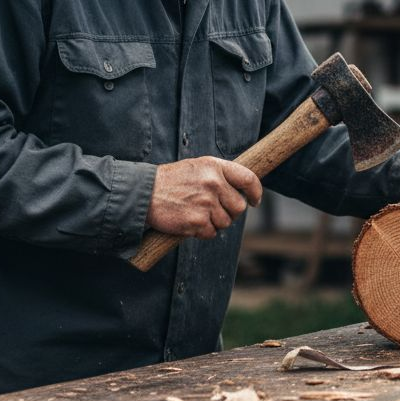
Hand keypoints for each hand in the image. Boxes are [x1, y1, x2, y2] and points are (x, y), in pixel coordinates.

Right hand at [146, 156, 262, 238]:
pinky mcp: (197, 221)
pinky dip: (202, 232)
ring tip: (196, 213)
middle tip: (213, 211)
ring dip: (214, 223)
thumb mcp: (198, 167)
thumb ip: (220, 175)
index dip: (255, 192)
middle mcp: (213, 183)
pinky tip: (190, 222)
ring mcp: (206, 203)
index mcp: (215, 166)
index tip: (254, 201)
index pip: (248, 179)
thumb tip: (243, 191)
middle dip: (230, 213)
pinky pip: (211, 233)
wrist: (143, 193)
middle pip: (239, 207)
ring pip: (225, 222)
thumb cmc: (171, 181)